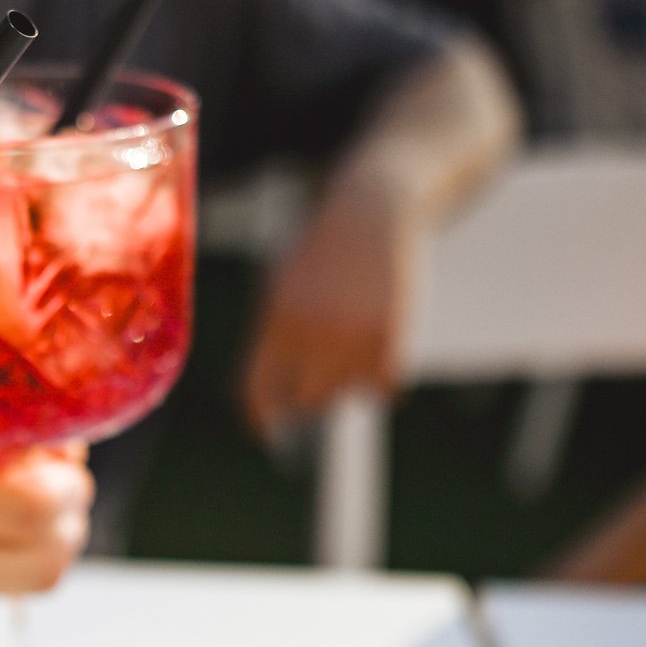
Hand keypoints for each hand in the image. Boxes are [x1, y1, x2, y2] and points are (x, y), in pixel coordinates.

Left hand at [242, 202, 411, 440]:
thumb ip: (275, 342)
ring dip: (350, 378)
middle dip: (312, 392)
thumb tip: (276, 401)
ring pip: (347, 393)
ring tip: (352, 335)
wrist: (371, 214)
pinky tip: (379, 349)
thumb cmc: (321, 254)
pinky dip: (383, 378)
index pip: (257, 390)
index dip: (259, 418)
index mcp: (274, 322)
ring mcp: (350, 337)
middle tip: (324, 365)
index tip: (265, 432)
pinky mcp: (388, 336)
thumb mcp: (282, 289)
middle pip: (306, 400)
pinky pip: (384, 386)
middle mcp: (309, 334)